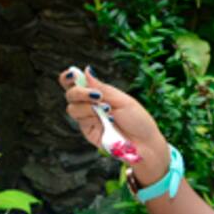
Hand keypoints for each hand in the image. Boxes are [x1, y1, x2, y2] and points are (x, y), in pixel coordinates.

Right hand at [58, 66, 170, 180]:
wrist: (145, 143)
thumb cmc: (137, 119)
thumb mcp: (122, 99)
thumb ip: (102, 87)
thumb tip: (86, 70)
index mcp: (98, 93)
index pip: (76, 83)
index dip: (69, 77)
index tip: (73, 75)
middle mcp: (90, 105)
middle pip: (70, 94)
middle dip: (80, 92)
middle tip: (97, 95)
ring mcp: (87, 118)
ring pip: (72, 108)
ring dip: (88, 107)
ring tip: (108, 110)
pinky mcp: (88, 132)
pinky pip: (81, 121)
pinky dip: (93, 118)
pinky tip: (108, 121)